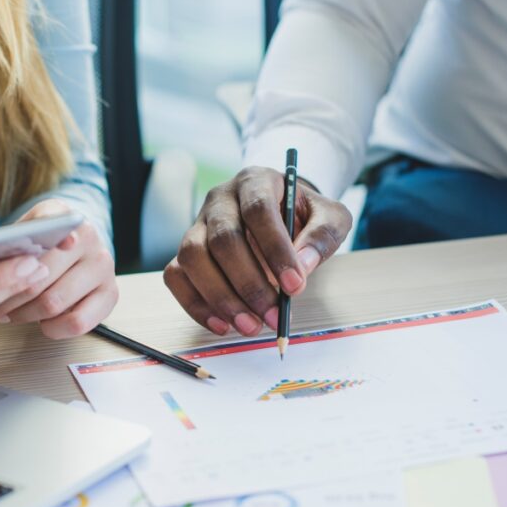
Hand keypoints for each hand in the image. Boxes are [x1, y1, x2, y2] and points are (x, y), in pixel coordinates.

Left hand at [0, 199, 117, 338]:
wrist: (81, 243)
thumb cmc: (44, 242)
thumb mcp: (25, 230)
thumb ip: (6, 242)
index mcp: (64, 216)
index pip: (39, 239)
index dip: (15, 263)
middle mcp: (89, 238)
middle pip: (39, 279)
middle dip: (7, 299)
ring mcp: (104, 266)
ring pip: (54, 303)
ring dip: (25, 315)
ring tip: (8, 315)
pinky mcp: (111, 294)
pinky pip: (77, 322)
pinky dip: (53, 328)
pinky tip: (42, 323)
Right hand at [164, 166, 351, 335]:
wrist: (281, 215)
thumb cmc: (304, 216)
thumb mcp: (330, 217)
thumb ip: (323, 236)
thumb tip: (303, 266)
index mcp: (255, 181)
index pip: (258, 210)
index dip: (275, 249)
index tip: (295, 286)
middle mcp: (220, 199)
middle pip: (223, 238)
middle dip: (249, 284)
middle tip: (274, 316)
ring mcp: (198, 224)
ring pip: (193, 257)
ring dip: (220, 298)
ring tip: (250, 325)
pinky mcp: (185, 251)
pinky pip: (176, 276)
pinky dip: (196, 305)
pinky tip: (224, 325)